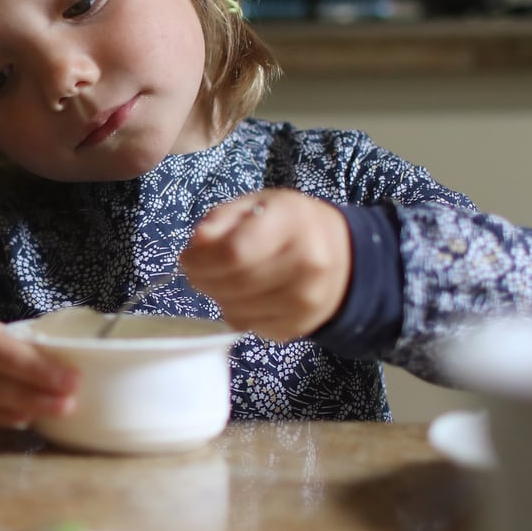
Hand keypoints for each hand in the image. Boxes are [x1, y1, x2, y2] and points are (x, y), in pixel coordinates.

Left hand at [178, 190, 352, 341]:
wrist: (344, 258)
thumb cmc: (291, 225)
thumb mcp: (258, 204)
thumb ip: (221, 219)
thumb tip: (197, 243)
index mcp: (293, 223)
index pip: (234, 252)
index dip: (201, 260)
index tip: (187, 258)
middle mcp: (306, 264)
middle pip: (233, 284)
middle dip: (203, 279)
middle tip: (197, 270)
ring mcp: (306, 300)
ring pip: (236, 311)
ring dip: (217, 296)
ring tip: (223, 279)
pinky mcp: (299, 326)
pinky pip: (248, 326)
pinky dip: (236, 312)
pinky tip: (246, 295)